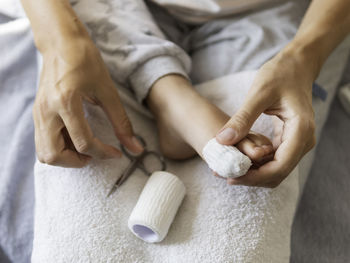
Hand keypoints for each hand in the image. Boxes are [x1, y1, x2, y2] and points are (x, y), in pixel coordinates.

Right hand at [33, 37, 142, 166]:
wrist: (61, 43)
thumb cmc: (85, 61)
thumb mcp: (108, 91)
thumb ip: (121, 122)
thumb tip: (135, 148)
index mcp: (66, 102)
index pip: (83, 143)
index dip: (103, 153)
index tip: (116, 153)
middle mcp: (46, 111)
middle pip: (53, 156)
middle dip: (77, 162)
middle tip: (95, 154)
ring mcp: (38, 113)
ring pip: (44, 153)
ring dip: (66, 157)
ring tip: (85, 148)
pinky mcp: (38, 113)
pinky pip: (43, 142)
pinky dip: (59, 148)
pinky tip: (76, 138)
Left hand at [216, 48, 315, 186]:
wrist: (295, 67)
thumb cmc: (280, 75)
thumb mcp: (258, 94)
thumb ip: (242, 118)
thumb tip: (222, 141)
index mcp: (300, 131)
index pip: (279, 167)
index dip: (254, 177)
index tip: (231, 176)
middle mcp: (303, 141)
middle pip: (277, 173)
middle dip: (251, 178)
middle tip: (224, 174)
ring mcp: (297, 142)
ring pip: (275, 170)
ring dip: (252, 173)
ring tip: (227, 168)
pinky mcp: (288, 140)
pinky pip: (273, 160)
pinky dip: (256, 164)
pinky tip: (238, 159)